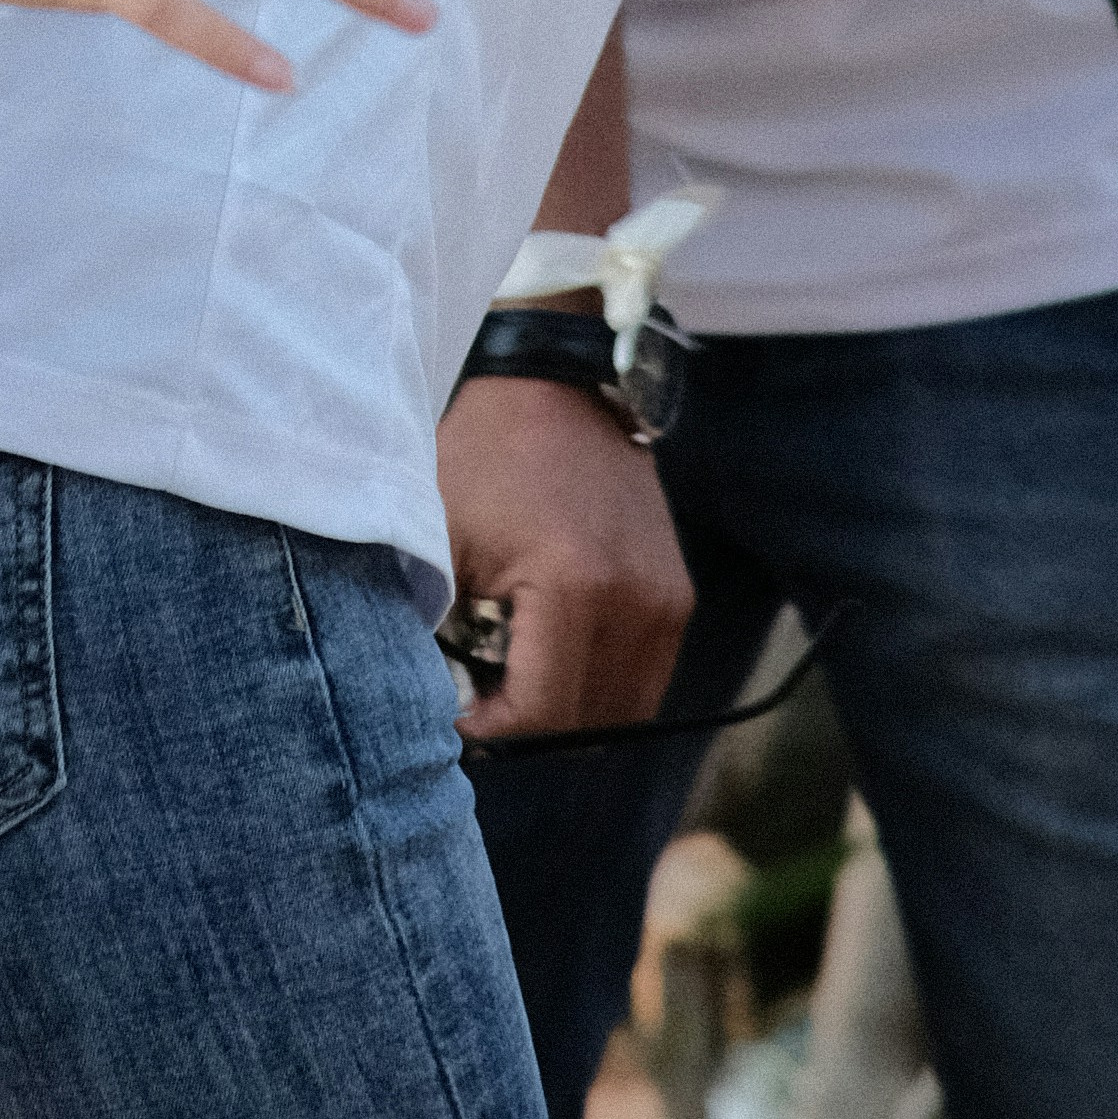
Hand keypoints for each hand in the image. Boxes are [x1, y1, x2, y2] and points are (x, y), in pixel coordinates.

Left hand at [437, 360, 691, 739]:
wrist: (552, 384)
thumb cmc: (484, 454)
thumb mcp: (441, 537)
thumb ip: (440, 629)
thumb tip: (443, 706)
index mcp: (576, 588)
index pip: (545, 713)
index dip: (494, 733)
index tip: (455, 719)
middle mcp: (639, 602)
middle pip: (590, 724)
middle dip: (531, 731)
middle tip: (481, 705)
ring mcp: (668, 600)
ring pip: (625, 709)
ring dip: (571, 715)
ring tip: (513, 683)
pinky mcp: (678, 593)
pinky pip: (644, 675)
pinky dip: (601, 685)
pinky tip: (551, 658)